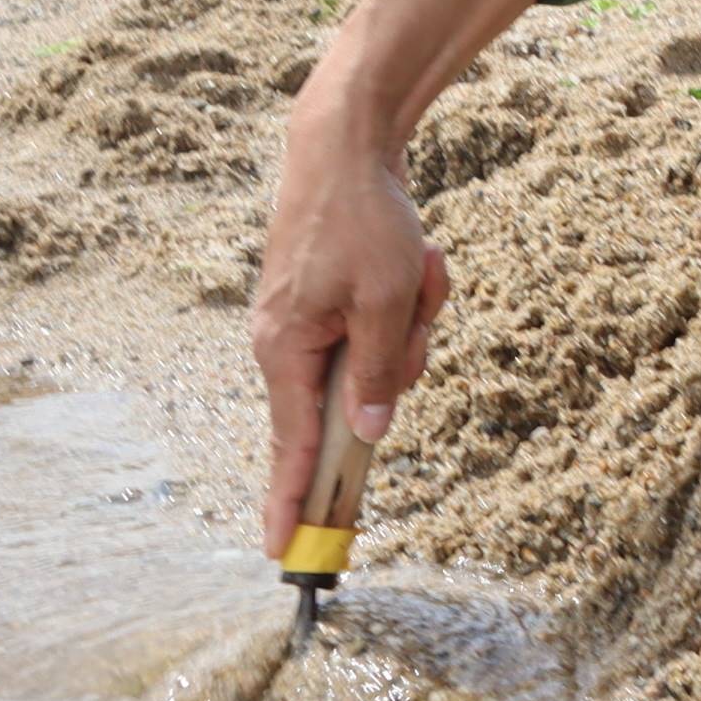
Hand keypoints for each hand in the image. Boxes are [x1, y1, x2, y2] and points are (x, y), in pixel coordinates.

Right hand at [250, 0, 524, 552]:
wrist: (345, 144)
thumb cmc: (363, 219)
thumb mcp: (385, 299)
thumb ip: (378, 371)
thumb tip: (370, 433)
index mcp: (289, 353)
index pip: (293, 450)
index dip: (294, 504)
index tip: (287, 555)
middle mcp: (287, 345)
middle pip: (360, 398)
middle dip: (404, 353)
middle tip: (413, 298)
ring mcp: (307, 322)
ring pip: (382, 356)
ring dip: (413, 314)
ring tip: (412, 264)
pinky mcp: (328, 300)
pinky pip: (382, 323)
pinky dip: (408, 292)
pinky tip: (413, 254)